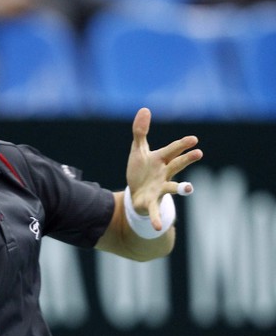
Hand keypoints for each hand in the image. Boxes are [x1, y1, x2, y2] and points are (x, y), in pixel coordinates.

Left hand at [126, 108, 202, 229]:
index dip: (181, 145)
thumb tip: (144, 109)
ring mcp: (160, 189)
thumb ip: (140, 132)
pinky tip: (158, 227)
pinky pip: (155, 211)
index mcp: (161, 160)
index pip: (171, 150)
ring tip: (190, 188)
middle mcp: (164, 174)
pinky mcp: (151, 203)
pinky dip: (157, 218)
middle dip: (186, 159)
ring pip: (172, 187)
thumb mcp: (138, 151)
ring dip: (182, 188)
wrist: (137, 194)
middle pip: (176, 165)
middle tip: (199, 153)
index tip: (193, 139)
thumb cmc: (141, 171)